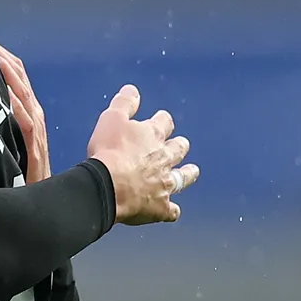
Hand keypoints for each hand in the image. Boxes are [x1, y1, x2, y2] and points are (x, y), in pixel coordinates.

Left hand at [0, 41, 48, 184]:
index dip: (5, 63)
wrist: (41, 205)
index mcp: (28, 119)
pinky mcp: (35, 149)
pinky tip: (6, 91)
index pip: (18, 84)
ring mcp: (36, 135)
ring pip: (26, 97)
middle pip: (23, 84)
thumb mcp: (7, 147)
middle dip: (6, 61)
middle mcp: (35, 121)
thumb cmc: (22, 179)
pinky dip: (17, 106)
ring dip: (11, 76)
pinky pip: (26, 123)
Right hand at [85, 85, 198, 224]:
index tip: (162, 120)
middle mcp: (164, 158)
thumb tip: (132, 89)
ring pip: (183, 178)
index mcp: (153, 136)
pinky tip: (171, 211)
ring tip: (192, 172)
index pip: (164, 123)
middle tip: (181, 145)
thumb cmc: (108, 151)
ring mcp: (165, 184)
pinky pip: (171, 211)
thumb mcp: (111, 119)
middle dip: (179, 146)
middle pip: (179, 149)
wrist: (108, 186)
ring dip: (188, 174)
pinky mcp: (160, 207)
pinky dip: (171, 211)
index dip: (163, 121)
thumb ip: (124, 103)